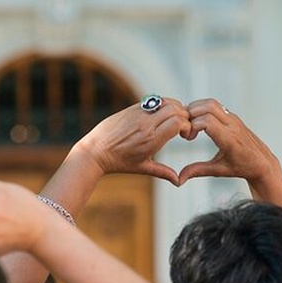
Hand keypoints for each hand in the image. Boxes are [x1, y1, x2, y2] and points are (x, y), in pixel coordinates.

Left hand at [75, 98, 190, 184]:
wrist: (95, 152)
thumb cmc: (118, 162)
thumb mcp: (143, 168)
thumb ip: (163, 172)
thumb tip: (178, 181)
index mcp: (151, 140)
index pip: (178, 122)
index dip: (187, 126)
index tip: (185, 134)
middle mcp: (145, 125)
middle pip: (174, 108)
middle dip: (184, 114)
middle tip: (182, 124)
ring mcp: (137, 114)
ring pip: (164, 101)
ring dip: (174, 107)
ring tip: (173, 118)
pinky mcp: (130, 109)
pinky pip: (152, 101)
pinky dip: (161, 105)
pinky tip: (160, 115)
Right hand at [178, 98, 279, 184]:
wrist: (262, 162)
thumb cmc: (242, 167)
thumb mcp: (219, 170)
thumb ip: (198, 171)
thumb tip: (180, 178)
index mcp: (229, 139)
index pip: (207, 122)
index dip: (192, 126)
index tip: (188, 137)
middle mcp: (232, 126)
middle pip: (208, 107)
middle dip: (191, 114)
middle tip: (185, 128)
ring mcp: (233, 119)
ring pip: (211, 103)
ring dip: (196, 109)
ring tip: (189, 124)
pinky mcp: (233, 116)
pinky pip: (216, 106)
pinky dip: (203, 109)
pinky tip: (198, 123)